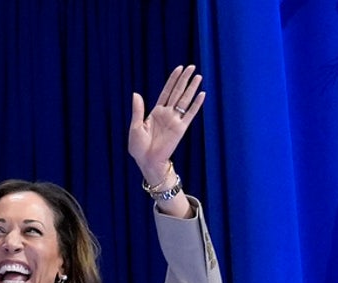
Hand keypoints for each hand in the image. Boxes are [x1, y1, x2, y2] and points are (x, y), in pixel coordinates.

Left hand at [128, 64, 205, 182]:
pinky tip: (202, 94)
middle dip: (184, 79)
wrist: (146, 161)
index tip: (179, 69)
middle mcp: (167, 114)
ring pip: (185, 100)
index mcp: (155, 112)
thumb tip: (136, 93)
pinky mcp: (181, 128)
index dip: (172, 80)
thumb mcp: (135, 126)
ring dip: (192, 88)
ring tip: (198, 76)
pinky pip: (190, 114)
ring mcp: (175, 120)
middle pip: (177, 93)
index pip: (166, 92)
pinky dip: (196, 104)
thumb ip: (138, 110)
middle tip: (192, 67)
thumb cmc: (138, 146)